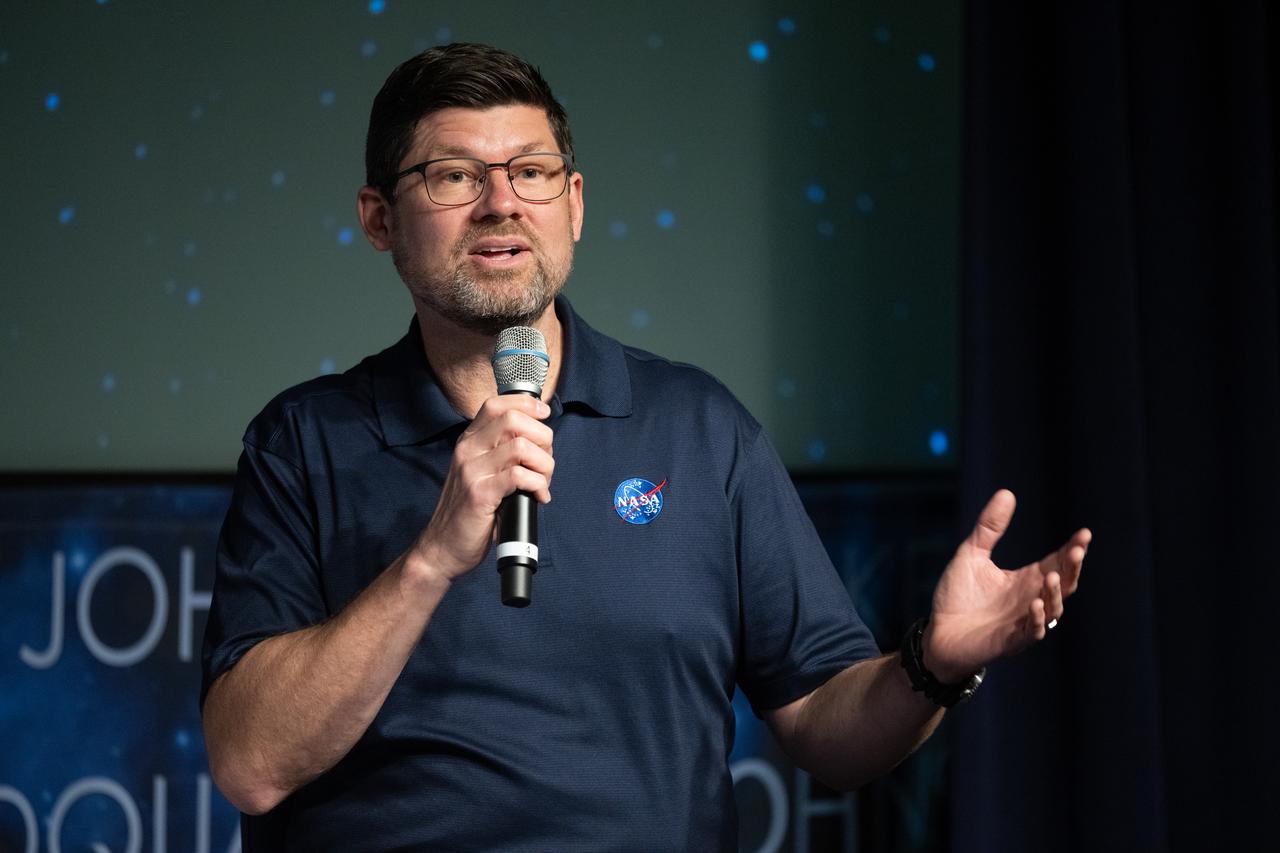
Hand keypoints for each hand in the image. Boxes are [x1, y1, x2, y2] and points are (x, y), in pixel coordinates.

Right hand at [409, 395, 554, 584]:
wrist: (442, 547)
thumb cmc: (470, 512)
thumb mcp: (481, 473)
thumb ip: (501, 453)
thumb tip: (540, 440)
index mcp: (469, 442)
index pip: (497, 404)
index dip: (526, 404)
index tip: (544, 415)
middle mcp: (467, 451)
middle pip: (513, 420)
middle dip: (543, 438)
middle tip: (545, 463)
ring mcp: (472, 471)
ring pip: (521, 447)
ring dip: (544, 465)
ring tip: (543, 483)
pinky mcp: (479, 495)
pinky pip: (518, 476)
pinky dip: (538, 485)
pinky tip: (538, 497)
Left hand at [922, 489, 1089, 682]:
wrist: (938, 634)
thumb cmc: (958, 597)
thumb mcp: (972, 555)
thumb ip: (989, 528)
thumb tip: (1007, 492)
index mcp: (1026, 580)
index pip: (1057, 562)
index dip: (1072, 549)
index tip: (1084, 533)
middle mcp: (1031, 600)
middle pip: (1063, 583)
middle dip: (1072, 567)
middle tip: (1077, 549)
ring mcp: (1023, 622)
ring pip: (1053, 609)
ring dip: (1054, 593)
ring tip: (1052, 575)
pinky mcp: (1010, 641)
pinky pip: (1032, 632)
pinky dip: (1037, 619)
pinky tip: (1035, 604)